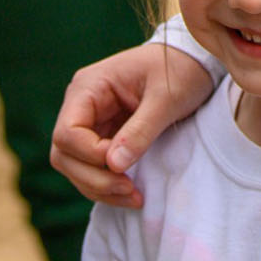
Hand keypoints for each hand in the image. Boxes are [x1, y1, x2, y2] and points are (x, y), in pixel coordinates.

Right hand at [49, 41, 215, 209]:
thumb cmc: (181, 70)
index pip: (67, 132)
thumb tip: (113, 166)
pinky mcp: (104, 136)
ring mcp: (91, 122)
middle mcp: (82, 105)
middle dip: (93, 179)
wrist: (196, 62)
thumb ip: (140, 130)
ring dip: (100, 188)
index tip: (122, 164)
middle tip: (129, 190)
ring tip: (134, 197)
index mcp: (89, 86)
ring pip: (75, 167)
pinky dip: (108, 185)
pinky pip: (93, 168)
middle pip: (64, 154)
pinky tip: (132, 194)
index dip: (89, 155)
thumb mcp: (166, 98)